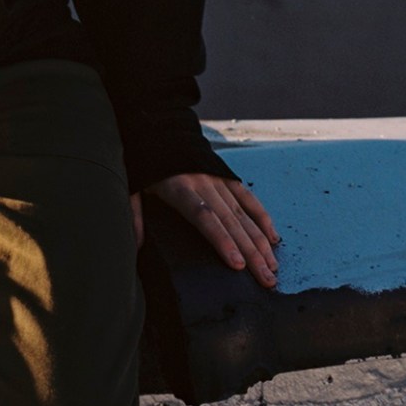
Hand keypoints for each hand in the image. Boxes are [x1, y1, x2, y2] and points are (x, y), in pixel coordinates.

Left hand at [131, 173, 279, 287]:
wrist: (159, 126)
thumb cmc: (145, 160)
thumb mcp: (132, 184)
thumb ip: (134, 214)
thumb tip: (137, 245)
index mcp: (179, 187)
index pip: (204, 217)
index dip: (221, 241)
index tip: (237, 264)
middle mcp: (203, 183)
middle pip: (230, 222)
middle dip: (251, 253)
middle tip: (267, 280)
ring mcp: (217, 179)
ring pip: (243, 214)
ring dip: (260, 242)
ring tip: (273, 268)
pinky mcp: (226, 176)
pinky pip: (247, 198)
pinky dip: (262, 217)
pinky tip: (273, 238)